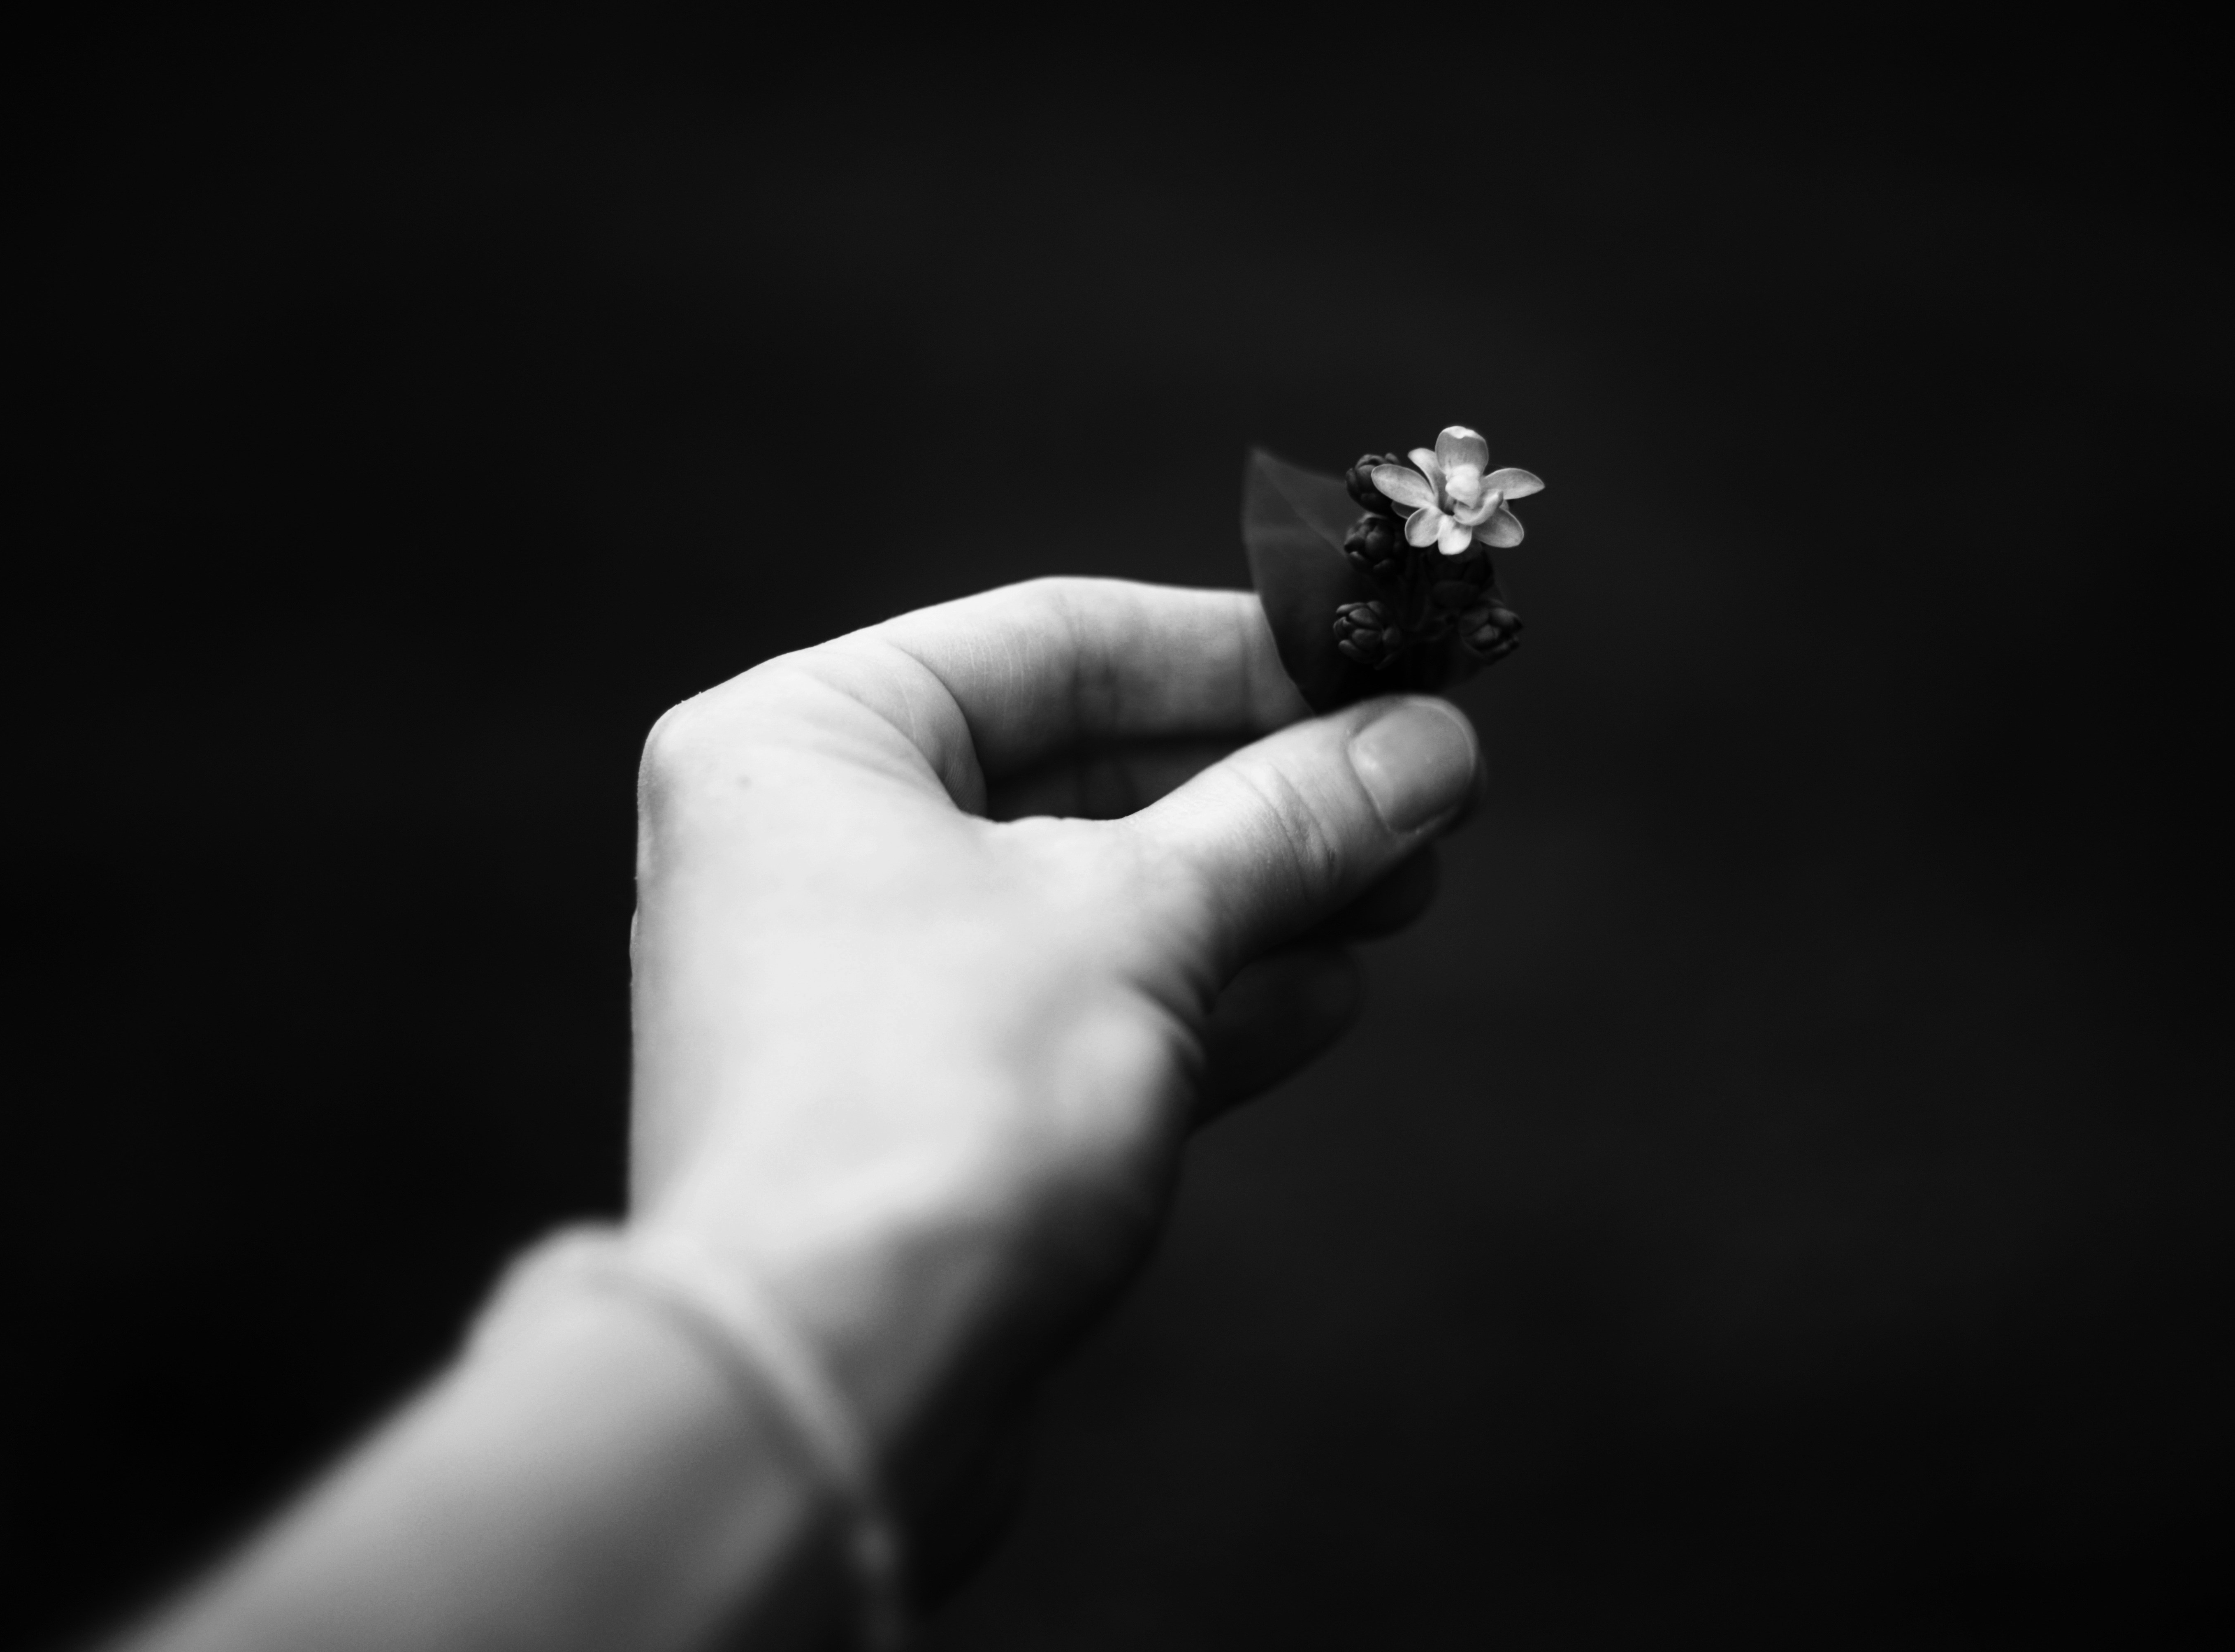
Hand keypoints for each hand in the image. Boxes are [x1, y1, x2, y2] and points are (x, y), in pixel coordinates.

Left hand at [626, 577, 1483, 1574]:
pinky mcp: (916, 1108)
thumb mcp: (1145, 920)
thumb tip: (1428, 744)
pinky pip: (1079, 1015)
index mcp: (806, 742)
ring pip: (1093, 902)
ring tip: (1406, 882)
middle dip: (1261, 786)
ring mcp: (858, 986)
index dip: (1236, 647)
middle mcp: (809, 848)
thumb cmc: (943, 1100)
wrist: (828, 1386)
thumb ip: (1287, 818)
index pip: (1055, 639)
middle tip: (1423, 787)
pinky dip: (1204, 999)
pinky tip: (1328, 991)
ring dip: (1255, 893)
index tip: (1378, 665)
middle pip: (1080, 769)